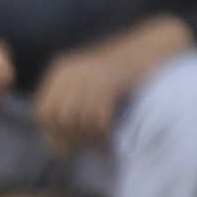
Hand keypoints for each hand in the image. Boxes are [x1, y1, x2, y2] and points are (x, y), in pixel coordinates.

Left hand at [27, 17, 189, 157]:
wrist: (153, 47)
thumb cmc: (126, 74)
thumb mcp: (93, 86)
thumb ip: (75, 109)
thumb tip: (59, 150)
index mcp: (62, 71)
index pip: (43, 111)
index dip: (53, 133)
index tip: (70, 146)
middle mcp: (71, 71)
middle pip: (57, 117)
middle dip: (72, 136)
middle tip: (89, 144)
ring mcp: (89, 75)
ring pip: (77, 118)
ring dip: (89, 135)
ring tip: (102, 139)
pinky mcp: (109, 81)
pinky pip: (97, 115)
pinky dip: (103, 129)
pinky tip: (110, 133)